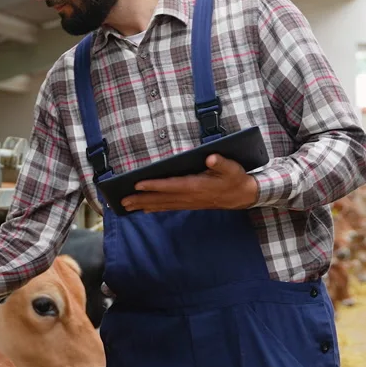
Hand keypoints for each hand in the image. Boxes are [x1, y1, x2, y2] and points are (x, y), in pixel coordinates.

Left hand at [120, 154, 258, 212]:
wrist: (243, 196)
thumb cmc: (235, 178)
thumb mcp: (232, 168)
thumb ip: (221, 163)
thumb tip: (210, 157)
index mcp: (197, 186)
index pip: (172, 185)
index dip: (154, 185)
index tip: (138, 184)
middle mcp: (190, 197)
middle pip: (162, 199)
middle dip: (141, 199)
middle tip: (122, 202)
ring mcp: (189, 202)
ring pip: (163, 205)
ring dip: (144, 205)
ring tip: (127, 206)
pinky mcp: (190, 204)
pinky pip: (169, 207)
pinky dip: (155, 207)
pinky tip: (145, 209)